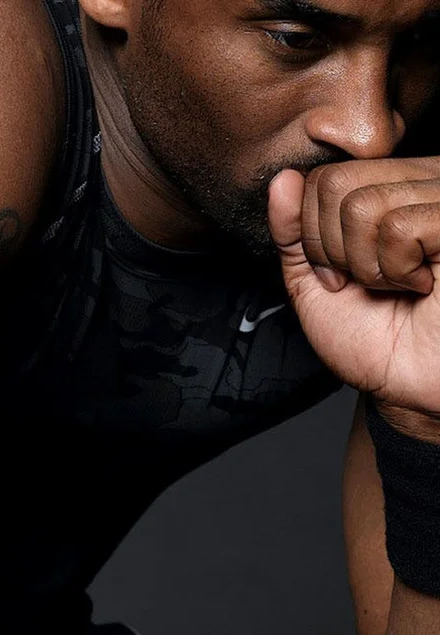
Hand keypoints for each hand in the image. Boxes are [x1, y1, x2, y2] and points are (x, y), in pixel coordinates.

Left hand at [268, 157, 439, 418]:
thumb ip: (292, 233)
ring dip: (368, 267)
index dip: (316, 238)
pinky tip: (421, 286)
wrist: (409, 387)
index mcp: (386, 187)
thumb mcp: (313, 283)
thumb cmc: (372, 339)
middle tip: (370, 283)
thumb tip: (282, 181)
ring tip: (398, 286)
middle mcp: (418, 181)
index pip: (322, 178)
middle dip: (336, 252)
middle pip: (334, 186)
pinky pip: (398, 228)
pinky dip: (396, 271)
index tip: (343, 276)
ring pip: (362, 208)